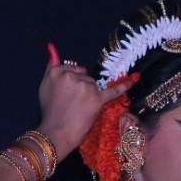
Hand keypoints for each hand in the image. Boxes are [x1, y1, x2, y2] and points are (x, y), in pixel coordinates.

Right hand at [37, 43, 137, 157]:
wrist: (56, 134)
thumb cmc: (50, 112)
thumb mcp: (44, 86)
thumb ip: (50, 66)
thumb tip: (52, 46)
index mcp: (57, 71)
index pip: (74, 69)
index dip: (72, 83)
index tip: (66, 96)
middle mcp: (71, 76)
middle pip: (85, 76)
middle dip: (82, 88)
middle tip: (72, 105)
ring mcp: (85, 87)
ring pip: (95, 85)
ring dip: (90, 96)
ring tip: (79, 110)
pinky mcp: (97, 99)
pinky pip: (114, 90)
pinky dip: (126, 84)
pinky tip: (136, 77)